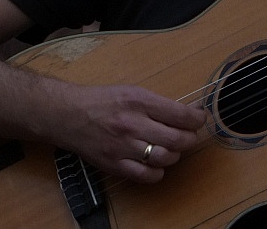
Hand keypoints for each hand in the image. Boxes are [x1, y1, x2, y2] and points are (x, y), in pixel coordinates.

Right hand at [55, 83, 206, 182]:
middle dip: (190, 138)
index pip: (180, 115)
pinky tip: (156, 163)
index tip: (199, 119)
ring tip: (171, 148)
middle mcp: (132, 124)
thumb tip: (189, 112)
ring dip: (175, 155)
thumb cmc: (103, 101)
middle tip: (188, 135)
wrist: (67, 115)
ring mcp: (122, 147)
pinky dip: (158, 172)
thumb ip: (159, 104)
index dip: (197, 119)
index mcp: (139, 101)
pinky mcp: (114, 164)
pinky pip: (146, 175)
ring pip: (164, 158)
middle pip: (177, 139)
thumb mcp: (133, 92)